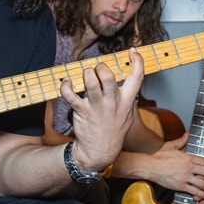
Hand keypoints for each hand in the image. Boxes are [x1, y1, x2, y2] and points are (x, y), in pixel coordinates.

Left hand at [61, 48, 144, 171]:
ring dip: (85, 73)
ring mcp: (96, 107)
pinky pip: (70, 94)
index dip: (137, 61)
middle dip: (100, 66)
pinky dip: (66, 85)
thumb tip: (126, 78)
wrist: (100, 151)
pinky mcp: (81, 111)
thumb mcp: (127, 114)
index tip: (133, 51)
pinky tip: (67, 82)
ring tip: (85, 76)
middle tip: (97, 69)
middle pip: (107, 75)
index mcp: (127, 101)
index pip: (137, 77)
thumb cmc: (113, 129)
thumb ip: (127, 97)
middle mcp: (112, 102)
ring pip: (90, 81)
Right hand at [144, 133, 203, 203]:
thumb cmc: (158, 157)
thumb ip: (181, 141)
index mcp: (187, 157)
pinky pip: (194, 191)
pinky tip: (203, 195)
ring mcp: (185, 177)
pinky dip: (200, 194)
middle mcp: (188, 167)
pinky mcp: (180, 186)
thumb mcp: (170, 146)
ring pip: (202, 183)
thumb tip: (187, 134)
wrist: (150, 166)